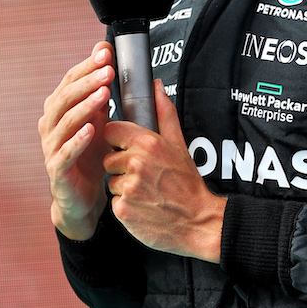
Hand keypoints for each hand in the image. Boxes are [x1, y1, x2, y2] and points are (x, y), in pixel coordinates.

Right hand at [39, 41, 115, 240]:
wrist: (81, 196)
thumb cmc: (89, 152)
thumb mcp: (98, 116)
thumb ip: (98, 86)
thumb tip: (104, 49)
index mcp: (57, 109)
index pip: (69, 81)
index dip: (86, 66)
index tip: (106, 54)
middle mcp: (49, 125)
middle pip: (65, 98)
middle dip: (87, 82)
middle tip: (107, 71)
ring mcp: (51, 147)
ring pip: (65, 122)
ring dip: (85, 106)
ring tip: (105, 94)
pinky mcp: (57, 170)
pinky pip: (65, 152)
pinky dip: (77, 140)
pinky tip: (91, 130)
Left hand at [103, 81, 225, 261]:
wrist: (198, 222)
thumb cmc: (187, 183)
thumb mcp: (178, 144)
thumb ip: (164, 112)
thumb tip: (156, 85)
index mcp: (148, 143)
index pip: (110, 131)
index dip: (118, 140)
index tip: (129, 148)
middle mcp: (136, 163)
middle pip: (109, 158)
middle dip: (121, 166)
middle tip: (145, 175)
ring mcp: (128, 187)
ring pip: (110, 181)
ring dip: (123, 186)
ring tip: (146, 191)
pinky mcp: (123, 210)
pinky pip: (114, 201)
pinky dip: (125, 205)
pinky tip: (143, 206)